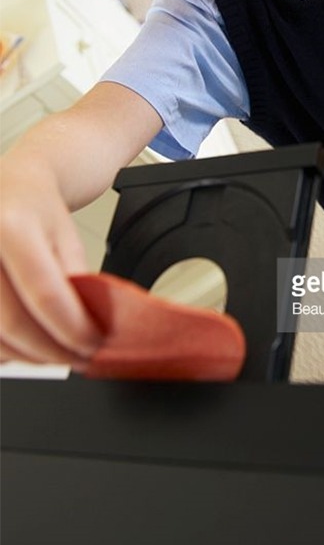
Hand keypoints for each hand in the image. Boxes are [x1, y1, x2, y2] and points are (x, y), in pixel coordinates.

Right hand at [0, 163, 102, 365]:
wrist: (8, 186)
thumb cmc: (36, 209)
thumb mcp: (67, 236)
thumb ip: (75, 279)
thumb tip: (88, 328)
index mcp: (13, 225)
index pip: (45, 294)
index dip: (72, 328)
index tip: (93, 344)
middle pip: (13, 323)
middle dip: (52, 352)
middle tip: (80, 359)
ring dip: (27, 356)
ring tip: (56, 353)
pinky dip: (4, 349)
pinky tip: (24, 345)